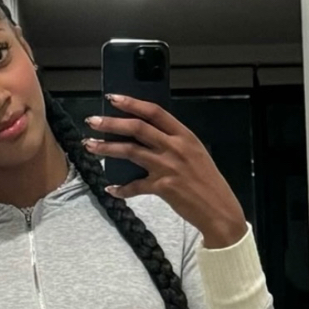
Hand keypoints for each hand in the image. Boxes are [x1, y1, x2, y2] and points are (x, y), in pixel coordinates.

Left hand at [82, 93, 246, 244]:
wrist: (218, 210)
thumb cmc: (207, 182)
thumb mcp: (195, 154)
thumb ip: (174, 143)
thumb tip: (148, 136)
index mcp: (184, 135)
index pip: (154, 112)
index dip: (131, 103)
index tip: (113, 98)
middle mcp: (174, 147)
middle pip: (137, 128)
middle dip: (111, 123)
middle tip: (92, 121)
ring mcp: (167, 167)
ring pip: (131, 151)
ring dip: (107, 148)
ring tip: (90, 145)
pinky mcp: (162, 188)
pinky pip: (135, 186)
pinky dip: (121, 189)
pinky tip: (111, 189)